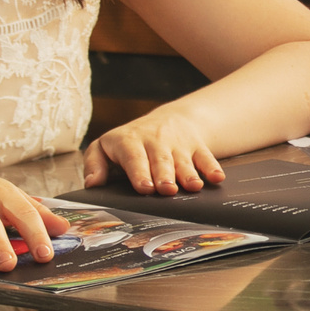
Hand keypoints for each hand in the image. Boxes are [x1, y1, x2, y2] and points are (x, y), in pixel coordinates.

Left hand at [86, 107, 225, 195]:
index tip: (144, 188)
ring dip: (189, 173)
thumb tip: (92, 184)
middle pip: (160, 159)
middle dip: (164, 175)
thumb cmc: (130, 142)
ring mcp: (178, 144)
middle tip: (166, 190)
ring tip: (193, 187)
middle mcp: (155, 141)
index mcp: (129, 141)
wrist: (168, 120)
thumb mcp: (105, 147)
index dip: (139, 172)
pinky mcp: (197, 147)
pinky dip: (212, 167)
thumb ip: (94, 165)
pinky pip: (206, 157)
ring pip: (183, 160)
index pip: (133, 156)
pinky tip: (217, 178)